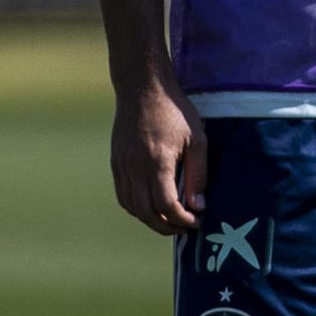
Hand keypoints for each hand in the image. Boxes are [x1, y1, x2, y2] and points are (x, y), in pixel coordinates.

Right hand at [110, 74, 206, 234]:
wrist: (142, 87)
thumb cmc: (175, 111)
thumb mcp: (197, 140)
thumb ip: (198, 175)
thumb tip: (199, 206)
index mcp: (156, 161)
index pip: (166, 205)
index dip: (182, 220)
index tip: (196, 221)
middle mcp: (134, 167)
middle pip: (145, 213)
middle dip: (166, 227)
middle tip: (183, 228)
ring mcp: (121, 165)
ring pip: (131, 207)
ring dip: (150, 219)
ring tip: (169, 220)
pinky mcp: (116, 162)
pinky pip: (122, 194)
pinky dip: (136, 207)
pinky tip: (151, 205)